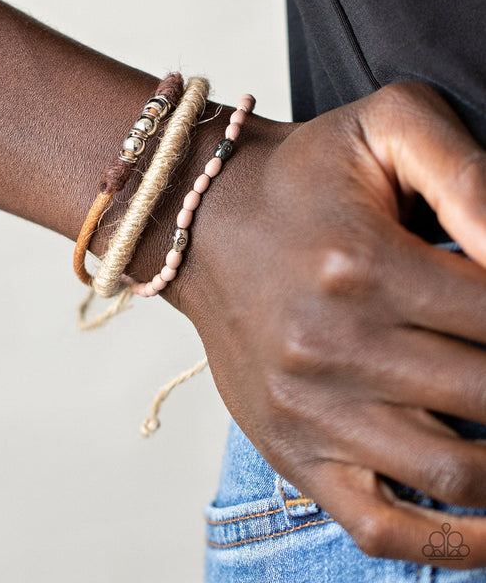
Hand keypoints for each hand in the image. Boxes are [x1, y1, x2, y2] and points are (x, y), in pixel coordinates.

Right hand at [168, 81, 485, 566]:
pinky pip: (385, 527)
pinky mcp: (293, 449)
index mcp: (365, 264)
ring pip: (457, 473)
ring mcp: (311, 410)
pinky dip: (457, 544)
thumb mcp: (387, 124)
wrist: (205, 222)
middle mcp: (334, 346)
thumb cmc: (303, 175)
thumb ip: (469, 174)